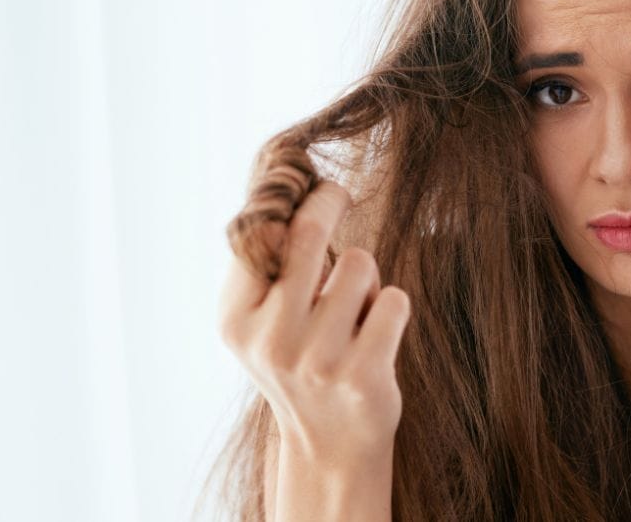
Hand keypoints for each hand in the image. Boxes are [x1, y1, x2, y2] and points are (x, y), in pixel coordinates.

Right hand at [218, 179, 411, 462]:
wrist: (330, 446)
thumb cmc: (300, 361)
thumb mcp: (262, 322)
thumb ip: (265, 265)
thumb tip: (285, 186)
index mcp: (236, 321)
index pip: (260, 233)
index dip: (291, 198)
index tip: (311, 184)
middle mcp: (271, 340)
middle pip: (308, 233)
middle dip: (329, 200)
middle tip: (338, 192)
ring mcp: (317, 360)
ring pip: (359, 262)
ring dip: (366, 275)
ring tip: (354, 310)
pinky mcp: (363, 376)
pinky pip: (394, 300)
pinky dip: (392, 306)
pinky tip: (377, 335)